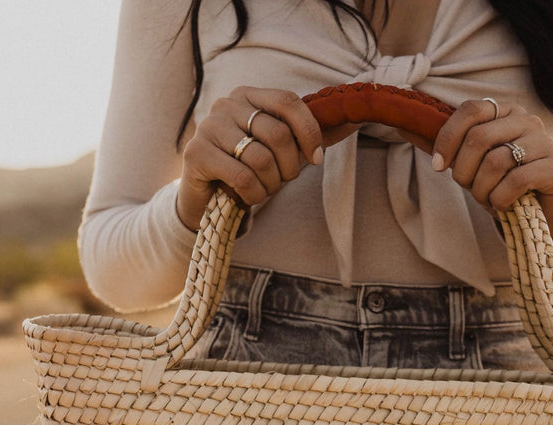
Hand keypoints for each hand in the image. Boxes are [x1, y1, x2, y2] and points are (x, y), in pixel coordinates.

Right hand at [176, 86, 360, 229]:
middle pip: (278, 134)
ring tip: (263, 189)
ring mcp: (208, 127)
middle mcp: (226, 104)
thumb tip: (357, 120)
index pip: (289, 101)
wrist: (207, 200)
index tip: (315, 159)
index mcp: (249, 95)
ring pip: (261, 158)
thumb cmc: (250, 170)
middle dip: (289, 167)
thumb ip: (315, 135)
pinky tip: (247, 197)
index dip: (309, 132)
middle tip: (282, 181)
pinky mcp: (196, 155)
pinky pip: (242, 177)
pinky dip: (253, 195)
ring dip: (271, 184)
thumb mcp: (283, 150)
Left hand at [430, 99, 552, 236]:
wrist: (540, 215)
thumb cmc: (502, 186)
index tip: (438, 166)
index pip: (471, 110)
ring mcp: (546, 142)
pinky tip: (503, 205)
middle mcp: (528, 121)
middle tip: (469, 189)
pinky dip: (501, 199)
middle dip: (464, 171)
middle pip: (479, 137)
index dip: (448, 138)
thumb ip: (454, 151)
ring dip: (482, 189)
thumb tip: (420, 142)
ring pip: (496, 161)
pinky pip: (516, 180)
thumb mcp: (474, 166)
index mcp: (506, 112)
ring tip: (488, 199)